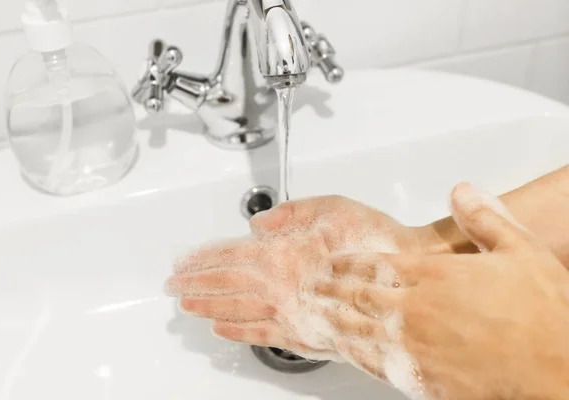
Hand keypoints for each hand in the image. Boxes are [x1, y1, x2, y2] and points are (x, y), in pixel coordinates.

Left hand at [165, 195, 424, 360]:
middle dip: (195, 285)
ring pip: (236, 311)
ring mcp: (290, 312)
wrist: (408, 278)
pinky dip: (239, 332)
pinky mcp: (305, 333)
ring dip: (208, 308)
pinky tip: (223, 331)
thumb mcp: (331, 207)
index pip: (230, 257)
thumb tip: (254, 224)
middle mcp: (280, 286)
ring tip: (187, 307)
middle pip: (225, 286)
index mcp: (283, 254)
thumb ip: (289, 213)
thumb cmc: (374, 240)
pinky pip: (262, 334)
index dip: (202, 260)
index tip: (182, 264)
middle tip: (172, 286)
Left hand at [315, 183, 568, 398]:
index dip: (347, 262)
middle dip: (330, 289)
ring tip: (316, 315)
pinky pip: (374, 365)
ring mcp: (413, 347)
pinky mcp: (420, 379)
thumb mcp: (521, 250)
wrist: (558, 373)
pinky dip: (354, 354)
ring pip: (357, 330)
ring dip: (333, 320)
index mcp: (432, 276)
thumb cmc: (545, 315)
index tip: (331, 262)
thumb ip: (484, 217)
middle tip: (312, 286)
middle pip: (357, 296)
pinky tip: (346, 351)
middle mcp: (414, 310)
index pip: (374, 264)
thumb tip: (460, 191)